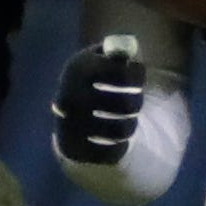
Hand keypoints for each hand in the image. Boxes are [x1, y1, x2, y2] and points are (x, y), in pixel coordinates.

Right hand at [52, 35, 143, 172]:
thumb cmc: (95, 77)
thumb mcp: (102, 56)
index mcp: (76, 68)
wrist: (67, 109)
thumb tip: (127, 54)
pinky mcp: (73, 149)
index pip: (121, 72)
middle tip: (135, 102)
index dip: (138, 73)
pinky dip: (120, 147)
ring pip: (121, 131)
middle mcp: (69, 96)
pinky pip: (110, 153)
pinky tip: (118, 140)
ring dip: (131, 126)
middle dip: (137, 102)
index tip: (138, 73)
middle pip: (125, 105)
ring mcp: (68, 125)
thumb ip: (118, 51)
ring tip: (129, 121)